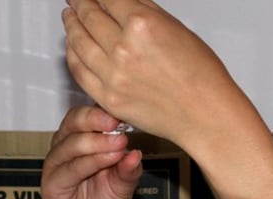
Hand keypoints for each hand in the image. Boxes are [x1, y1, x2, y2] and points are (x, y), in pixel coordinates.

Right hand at [41, 106, 142, 198]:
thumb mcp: (125, 186)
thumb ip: (129, 169)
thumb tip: (136, 152)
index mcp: (84, 142)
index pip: (87, 115)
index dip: (103, 111)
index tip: (124, 114)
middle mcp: (68, 150)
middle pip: (73, 122)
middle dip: (95, 120)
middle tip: (118, 125)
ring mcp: (57, 168)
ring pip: (69, 144)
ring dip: (94, 142)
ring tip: (118, 145)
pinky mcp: (51, 187)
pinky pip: (66, 170)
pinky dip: (87, 163)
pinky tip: (107, 161)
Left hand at [62, 0, 235, 149]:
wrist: (203, 114)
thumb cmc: (199, 74)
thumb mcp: (175, 27)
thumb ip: (144, 10)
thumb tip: (122, 2)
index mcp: (142, 25)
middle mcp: (124, 49)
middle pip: (89, 18)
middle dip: (79, 4)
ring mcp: (113, 75)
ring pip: (79, 44)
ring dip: (71, 27)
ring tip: (69, 17)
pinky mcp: (108, 98)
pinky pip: (80, 72)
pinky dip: (72, 56)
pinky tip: (72, 47)